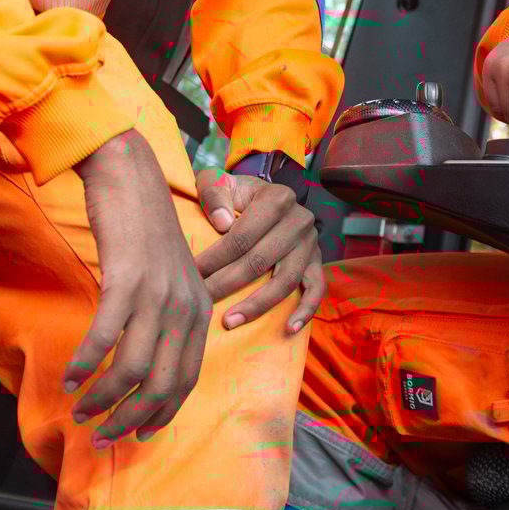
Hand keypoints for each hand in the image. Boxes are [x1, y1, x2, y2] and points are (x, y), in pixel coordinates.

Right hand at [67, 129, 211, 445]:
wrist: (130, 178)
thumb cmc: (145, 230)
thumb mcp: (173, 277)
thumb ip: (170, 317)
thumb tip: (148, 366)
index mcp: (200, 310)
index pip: (187, 381)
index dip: (161, 414)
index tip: (137, 434)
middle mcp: (185, 308)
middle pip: (161, 386)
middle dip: (129, 420)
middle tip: (101, 437)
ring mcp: (157, 296)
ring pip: (131, 371)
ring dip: (102, 400)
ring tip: (79, 412)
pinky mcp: (126, 282)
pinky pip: (103, 340)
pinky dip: (83, 365)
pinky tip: (68, 378)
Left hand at [195, 170, 324, 332]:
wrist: (264, 197)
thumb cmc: (236, 194)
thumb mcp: (221, 181)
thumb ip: (215, 192)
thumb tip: (221, 223)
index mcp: (277, 198)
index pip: (242, 236)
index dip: (214, 258)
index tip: (191, 275)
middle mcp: (299, 220)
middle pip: (260, 261)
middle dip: (226, 284)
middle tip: (201, 301)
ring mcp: (311, 244)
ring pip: (285, 280)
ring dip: (257, 305)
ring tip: (229, 321)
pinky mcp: (317, 262)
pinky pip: (317, 289)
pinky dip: (305, 310)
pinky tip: (289, 328)